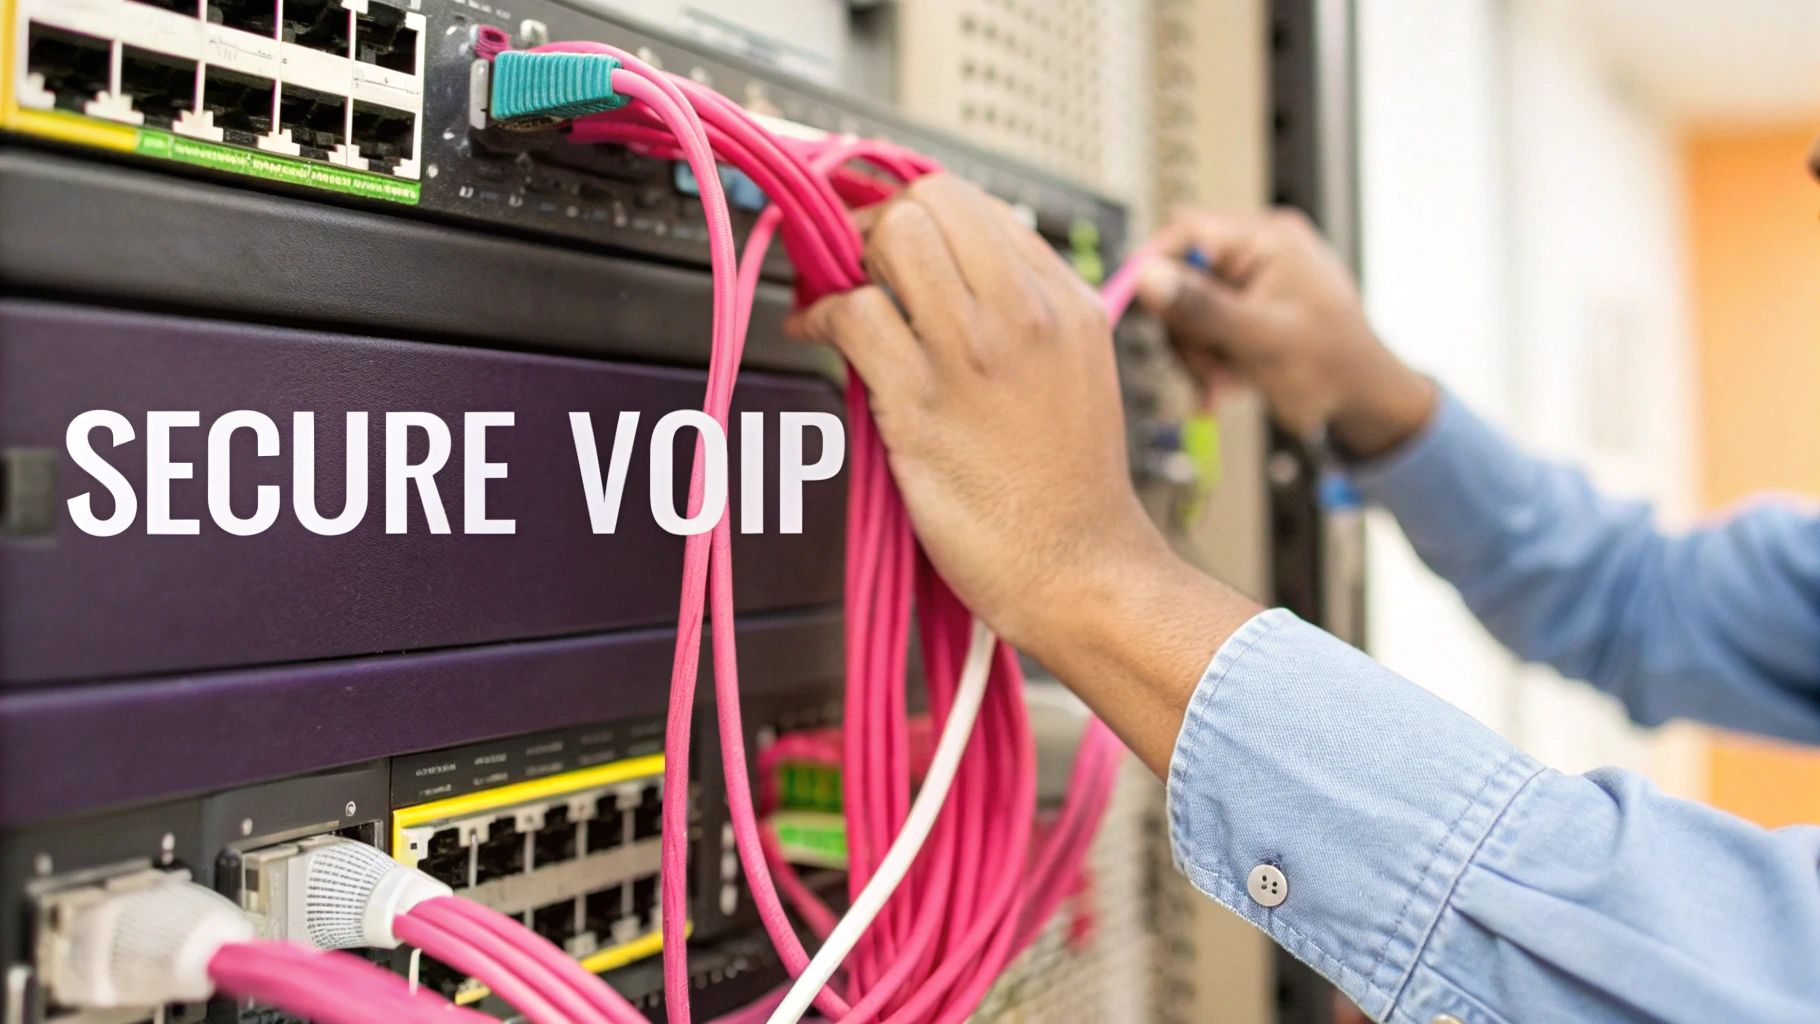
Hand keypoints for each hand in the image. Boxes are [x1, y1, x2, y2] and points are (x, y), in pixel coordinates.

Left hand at [794, 174, 1258, 775]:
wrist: (1083, 569)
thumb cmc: (1071, 491)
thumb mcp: (1077, 375)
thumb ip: (1028, 319)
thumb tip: (952, 281)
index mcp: (1066, 302)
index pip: (979, 203)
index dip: (918, 209)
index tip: (887, 233)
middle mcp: (1025, 314)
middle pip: (933, 202)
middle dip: (880, 223)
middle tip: (859, 264)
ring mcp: (975, 354)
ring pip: (894, 238)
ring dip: (850, 259)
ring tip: (840, 295)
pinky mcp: (925, 402)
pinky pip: (855, 312)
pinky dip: (819, 314)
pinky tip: (815, 333)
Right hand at [1137, 209, 1435, 457]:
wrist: (1365, 401)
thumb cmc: (1334, 368)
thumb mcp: (1262, 339)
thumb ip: (1203, 307)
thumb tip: (1149, 276)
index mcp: (1269, 239)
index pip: (1186, 232)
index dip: (1154, 269)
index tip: (1136, 309)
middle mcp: (1260, 249)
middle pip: (1182, 275)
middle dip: (1188, 331)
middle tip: (1205, 370)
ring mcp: (1254, 278)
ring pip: (1190, 307)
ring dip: (1198, 353)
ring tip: (1223, 384)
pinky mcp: (1249, 305)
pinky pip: (1208, 324)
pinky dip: (1210, 357)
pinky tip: (1226, 383)